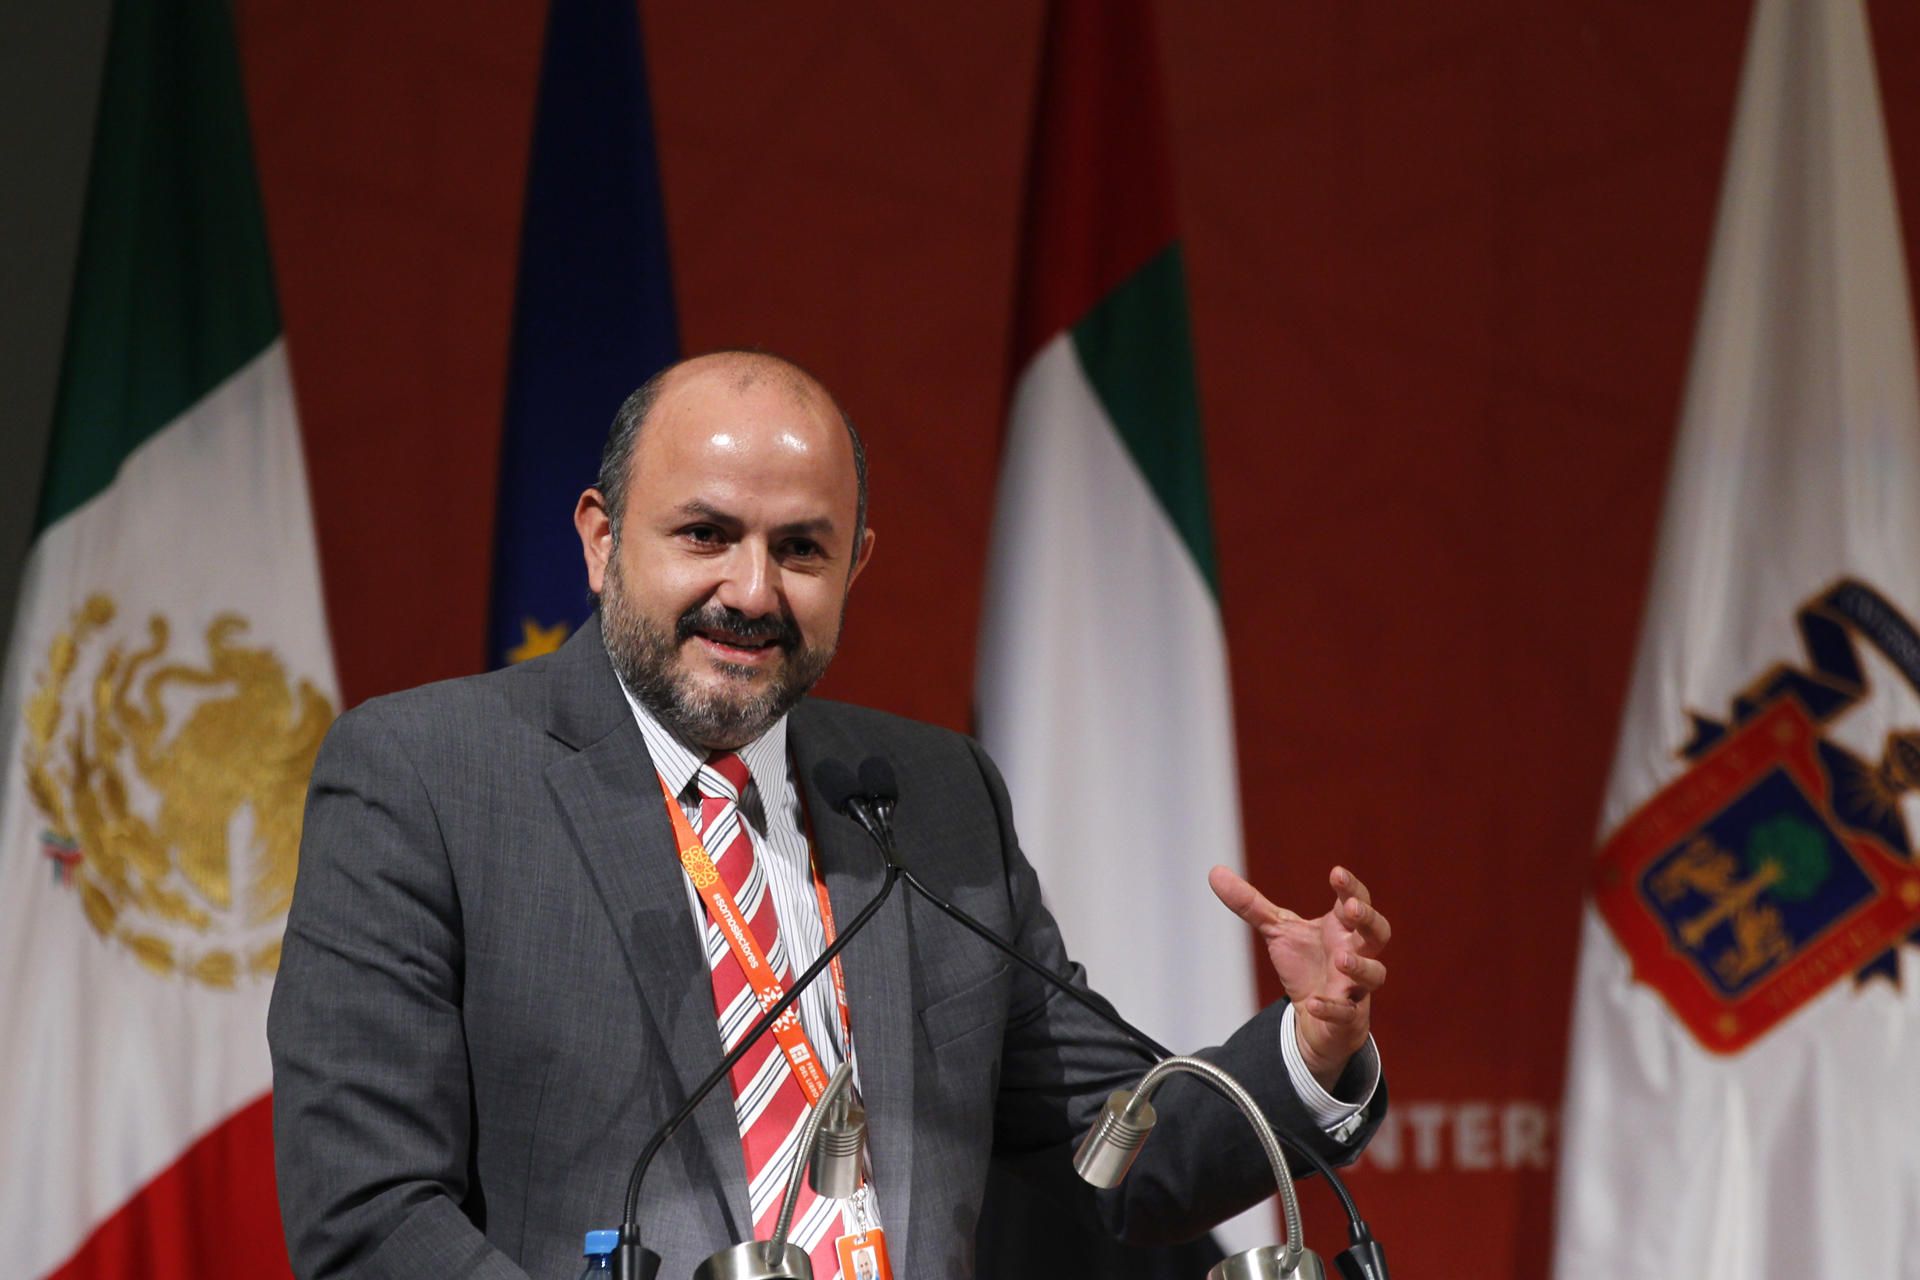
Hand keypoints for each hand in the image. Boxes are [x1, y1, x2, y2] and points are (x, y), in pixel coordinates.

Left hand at [1208, 864, 1389, 1090]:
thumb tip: (1214, 872)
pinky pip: (1347, 1013)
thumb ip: (1250, 904)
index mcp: (1341, 928)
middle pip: (1378, 933)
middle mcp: (1356, 953)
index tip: (1336, 874)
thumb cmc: (1306, 965)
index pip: (1355, 902)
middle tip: (1352, 908)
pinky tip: (1314, 1004)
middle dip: (1369, 919)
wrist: (1314, 1017)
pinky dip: (1333, 1008)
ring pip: (1374, 973)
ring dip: (1361, 965)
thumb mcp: (1277, 932)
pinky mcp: (1348, 1016)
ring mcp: (1356, 986)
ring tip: (1342, 958)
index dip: (1351, 888)